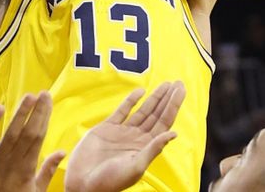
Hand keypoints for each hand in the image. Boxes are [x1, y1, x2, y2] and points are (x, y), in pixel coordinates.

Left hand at [0, 92, 65, 191]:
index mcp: (27, 168)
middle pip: (28, 132)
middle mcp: (13, 162)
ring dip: (21, 114)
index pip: (39, 137)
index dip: (44, 118)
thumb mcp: (33, 190)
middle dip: (37, 112)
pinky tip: (0, 108)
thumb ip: (48, 170)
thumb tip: (62, 152)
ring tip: (29, 96)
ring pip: (11, 133)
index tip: (49, 101)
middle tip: (44, 93)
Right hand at [65, 81, 185, 191]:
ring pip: (143, 111)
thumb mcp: (135, 167)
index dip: (173, 105)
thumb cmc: (109, 182)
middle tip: (178, 82)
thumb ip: (153, 149)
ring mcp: (122, 132)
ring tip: (166, 84)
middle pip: (157, 114)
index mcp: (145, 147)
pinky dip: (131, 100)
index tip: (182, 89)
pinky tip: (140, 91)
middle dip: (168, 98)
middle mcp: (137, 138)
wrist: (82, 184)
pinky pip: (122, 111)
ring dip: (154, 97)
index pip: (164, 122)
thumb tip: (174, 133)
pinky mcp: (106, 128)